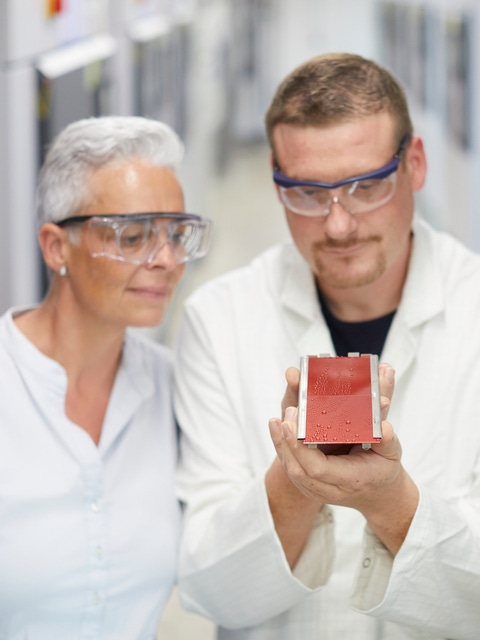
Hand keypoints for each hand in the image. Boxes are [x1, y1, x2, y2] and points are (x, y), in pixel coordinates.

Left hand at [270, 363, 417, 553]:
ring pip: (291, 469)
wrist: (378, 496)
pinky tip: (279, 429)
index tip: (291, 424)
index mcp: (351, 480)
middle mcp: (330, 489)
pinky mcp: (308, 484)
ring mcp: (316, 490)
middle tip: (286, 415)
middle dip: (286, 442)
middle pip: (298, 469)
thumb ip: (387, 440)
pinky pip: (291, 467)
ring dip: (280, 444)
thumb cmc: (383, 470)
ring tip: (276, 420)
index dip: (300, 447)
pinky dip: (283, 448)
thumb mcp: (392, 454)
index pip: (317, 468)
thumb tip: (383, 428)